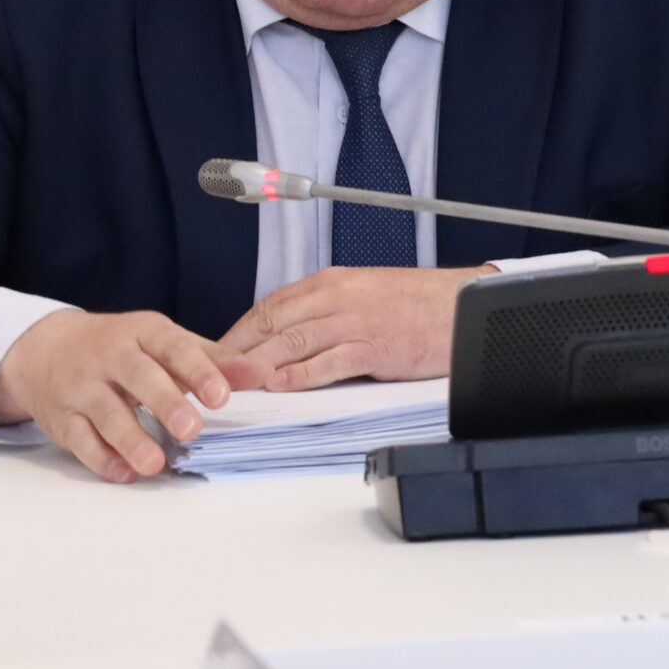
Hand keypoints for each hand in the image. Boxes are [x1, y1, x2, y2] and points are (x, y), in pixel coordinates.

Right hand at [0, 309, 241, 483]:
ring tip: (155, 464)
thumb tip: (263, 373)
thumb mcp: (165, 343)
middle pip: (139, 377)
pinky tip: (124, 473)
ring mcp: (83, 387)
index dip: (198, 371)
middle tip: (191, 429)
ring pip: (106, 413)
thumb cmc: (122, 348)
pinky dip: (101, 458)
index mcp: (143, 333)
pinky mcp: (63, 418)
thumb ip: (214, 361)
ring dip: (130, 439)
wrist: (45, 348)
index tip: (221, 396)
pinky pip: (80, 440)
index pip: (173, 347)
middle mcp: (111, 356)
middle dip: (165, 403)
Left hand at [217, 265, 489, 391]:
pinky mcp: (373, 347)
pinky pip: (328, 362)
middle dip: (237, 350)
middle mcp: (336, 298)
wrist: (461, 305)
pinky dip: (300, 375)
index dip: (238, 331)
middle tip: (207, 373)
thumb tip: (289, 336)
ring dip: (258, 364)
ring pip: (293, 342)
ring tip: (231, 384)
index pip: (270, 306)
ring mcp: (354, 322)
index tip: (214, 353)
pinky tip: (280, 386)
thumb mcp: (363, 295)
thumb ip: (325, 311)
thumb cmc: (416, 303)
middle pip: (273, 324)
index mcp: (331, 282)